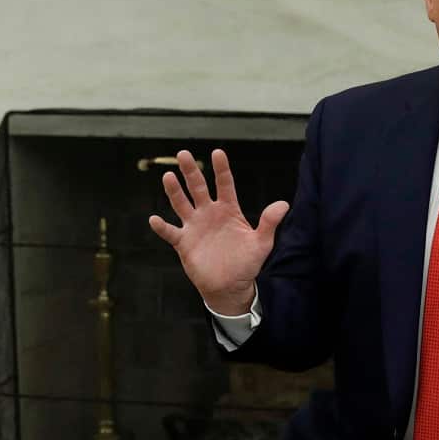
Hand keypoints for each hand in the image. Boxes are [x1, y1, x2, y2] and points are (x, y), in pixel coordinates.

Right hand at [148, 149, 288, 314]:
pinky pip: (170, 232)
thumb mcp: (262, 243)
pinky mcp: (183, 243)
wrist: (230, 287)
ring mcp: (194, 227)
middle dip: (191, 171)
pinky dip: (162, 227)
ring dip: (174, 191)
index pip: (224, 184)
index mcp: (228, 210)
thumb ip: (269, 223)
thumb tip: (284, 204)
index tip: (218, 152)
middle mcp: (209, 214)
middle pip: (198, 187)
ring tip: (168, 176)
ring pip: (181, 204)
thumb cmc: (247, 264)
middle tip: (183, 153)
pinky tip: (154, 219)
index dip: (221, 169)